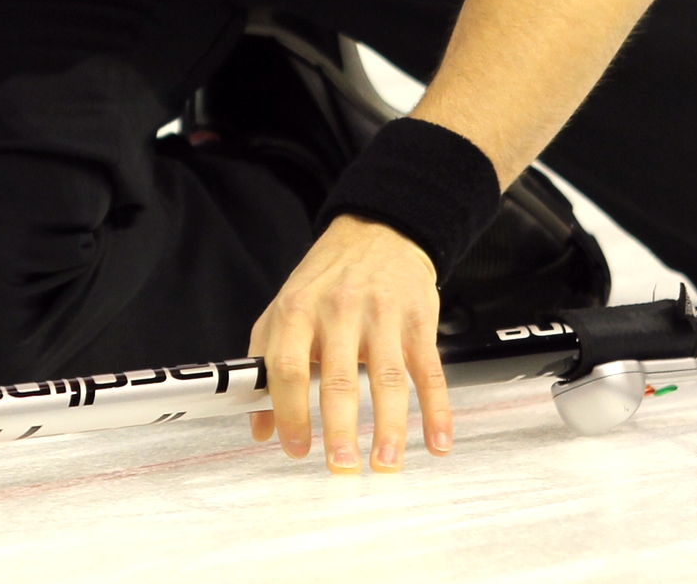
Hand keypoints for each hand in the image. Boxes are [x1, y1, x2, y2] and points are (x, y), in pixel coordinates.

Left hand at [248, 215, 450, 472]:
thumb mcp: (284, 308)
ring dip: (389, 427)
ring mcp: (382, 316)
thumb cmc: (327, 279)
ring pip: (388, 379)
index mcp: (297, 311)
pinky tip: (437, 441)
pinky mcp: (418, 321)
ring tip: (385, 463)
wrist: (378, 230)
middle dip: (339, 428)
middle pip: (338, 378)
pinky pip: (429, 371)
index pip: (288, 367)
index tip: (296, 449)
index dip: (290, 412)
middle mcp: (338, 311)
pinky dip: (437, 410)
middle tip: (341, 466)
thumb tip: (259, 428)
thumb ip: (266, 365)